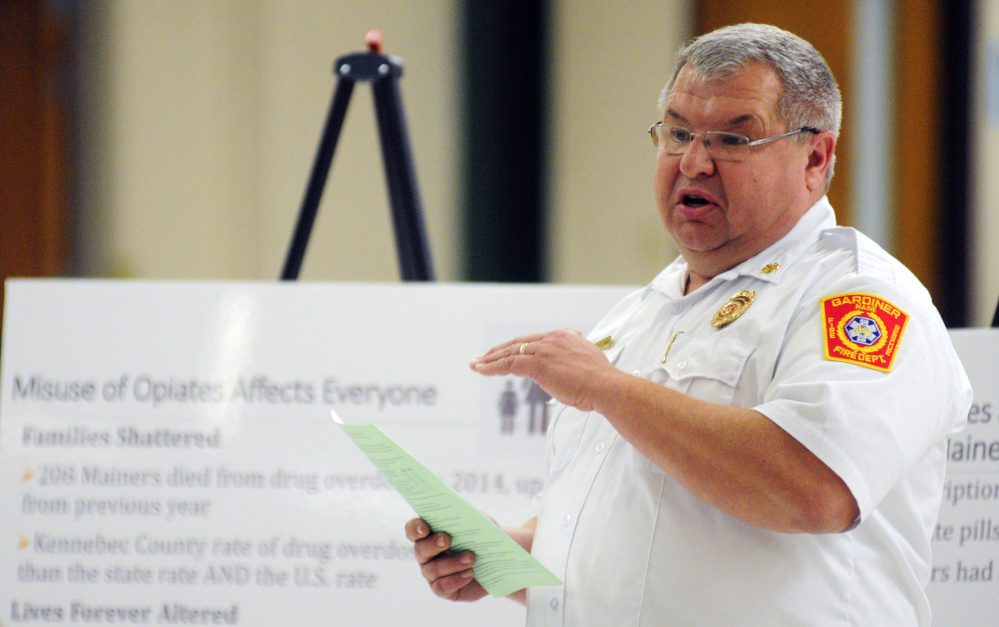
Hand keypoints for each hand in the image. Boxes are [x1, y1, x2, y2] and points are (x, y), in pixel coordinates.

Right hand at [405, 518, 486, 601]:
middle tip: (447, 540)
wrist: (498, 563)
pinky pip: (441, 587)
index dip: (415, 528)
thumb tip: (462, 513)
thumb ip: (470, 516)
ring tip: (471, 558)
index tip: (425, 527)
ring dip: (452, 563)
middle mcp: (428, 554)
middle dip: (432, 544)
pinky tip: (469, 574)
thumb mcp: (481, 524)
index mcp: (432, 534)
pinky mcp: (443, 590)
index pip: (414, 530)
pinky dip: (455, 580)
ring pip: (432, 569)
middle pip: (420, 550)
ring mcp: (433, 574)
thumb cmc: (485, 539)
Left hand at [469, 329, 617, 411]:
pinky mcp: (537, 364)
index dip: (516, 347)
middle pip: (517, 343)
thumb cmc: (599, 379)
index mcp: (563, 336)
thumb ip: (577, 356)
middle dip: (498, 351)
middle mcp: (551, 339)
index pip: (532, 340)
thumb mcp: (588, 360)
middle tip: (483, 357)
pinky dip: (492, 367)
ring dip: (490, 360)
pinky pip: (508, 364)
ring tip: (476, 365)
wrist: (605, 385)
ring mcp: (543, 350)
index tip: (506, 352)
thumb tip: (573, 361)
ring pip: (509, 352)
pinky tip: (482, 370)